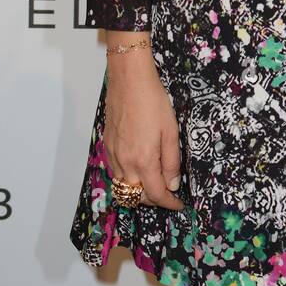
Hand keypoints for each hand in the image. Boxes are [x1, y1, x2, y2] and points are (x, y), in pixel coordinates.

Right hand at [102, 64, 185, 210]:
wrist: (129, 81)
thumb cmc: (154, 102)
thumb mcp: (171, 131)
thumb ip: (172, 161)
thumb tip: (173, 185)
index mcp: (143, 161)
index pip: (156, 194)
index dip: (169, 203)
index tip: (178, 204)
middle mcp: (125, 163)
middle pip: (137, 196)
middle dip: (154, 199)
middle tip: (168, 193)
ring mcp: (113, 156)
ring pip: (124, 187)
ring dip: (139, 191)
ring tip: (154, 184)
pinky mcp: (107, 146)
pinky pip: (116, 173)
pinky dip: (127, 179)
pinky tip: (138, 168)